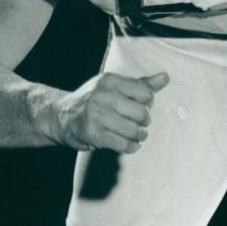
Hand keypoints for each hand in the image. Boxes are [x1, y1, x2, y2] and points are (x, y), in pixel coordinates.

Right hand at [53, 71, 169, 151]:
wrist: (61, 116)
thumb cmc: (94, 100)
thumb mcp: (114, 87)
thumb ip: (140, 84)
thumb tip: (165, 78)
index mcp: (110, 81)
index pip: (145, 92)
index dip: (148, 102)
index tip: (140, 106)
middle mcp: (102, 96)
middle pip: (141, 113)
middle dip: (144, 121)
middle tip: (140, 124)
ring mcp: (96, 115)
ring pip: (133, 130)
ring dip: (139, 136)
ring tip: (137, 135)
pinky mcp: (93, 134)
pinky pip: (123, 144)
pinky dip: (131, 147)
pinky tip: (130, 144)